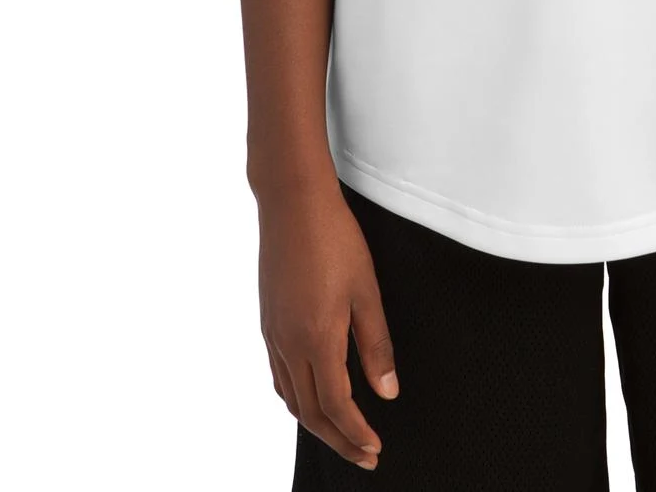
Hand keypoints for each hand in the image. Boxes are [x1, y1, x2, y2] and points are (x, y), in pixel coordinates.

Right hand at [256, 179, 399, 469]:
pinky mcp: (268, 322)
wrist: (292, 202)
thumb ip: (376, 346)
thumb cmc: (335, 239)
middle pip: (310, 412)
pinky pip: (279, 376)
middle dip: (338, 439)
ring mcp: (273, 334)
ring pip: (291, 398)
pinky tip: (312, 395)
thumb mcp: (367, 291)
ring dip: (316, 423)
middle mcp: (288, 344)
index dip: (356, 433)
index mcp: (317, 339)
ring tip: (343, 433)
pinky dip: (297, 398)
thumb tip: (387, 393)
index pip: (336, 406)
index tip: (375, 448)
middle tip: (365, 454)